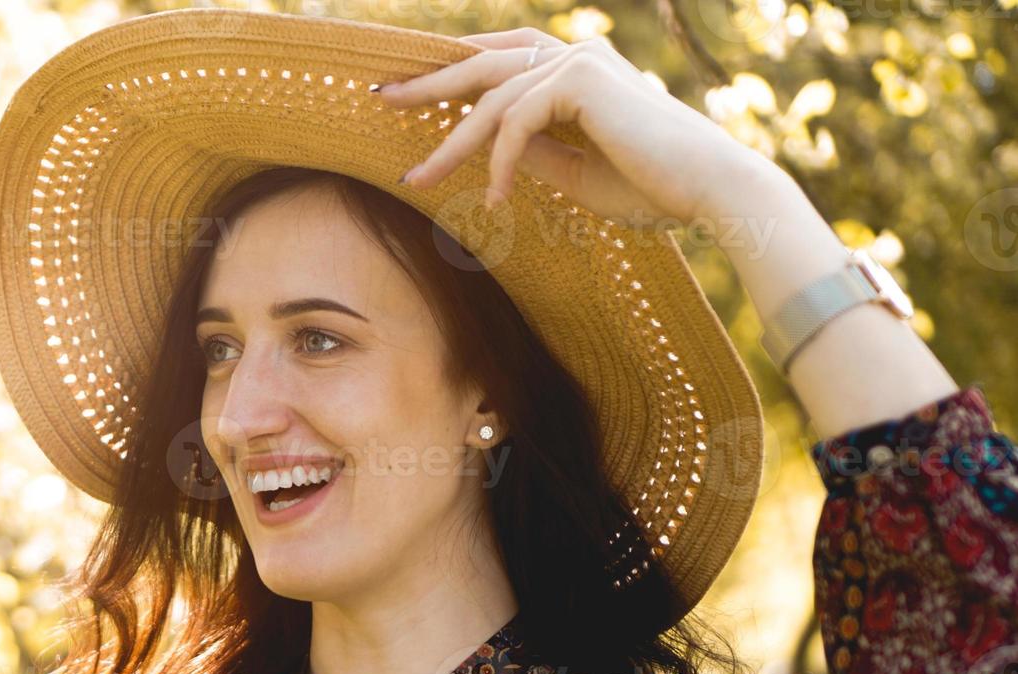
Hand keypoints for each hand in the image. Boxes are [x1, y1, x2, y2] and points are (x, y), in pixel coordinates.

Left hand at [380, 27, 773, 228]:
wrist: (709, 192)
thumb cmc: (651, 187)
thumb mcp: (575, 169)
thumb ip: (532, 151)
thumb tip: (486, 148)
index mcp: (575, 70)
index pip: (499, 62)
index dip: (452, 72)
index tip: (406, 92)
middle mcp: (575, 54)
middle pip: (481, 64)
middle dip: (428, 83)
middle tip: (380, 98)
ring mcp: (578, 60)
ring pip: (490, 100)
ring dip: (449, 144)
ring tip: (417, 181)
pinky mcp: (580, 80)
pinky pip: (515, 123)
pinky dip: (499, 164)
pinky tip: (496, 201)